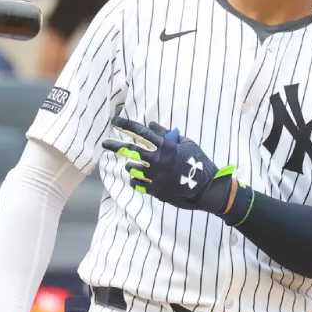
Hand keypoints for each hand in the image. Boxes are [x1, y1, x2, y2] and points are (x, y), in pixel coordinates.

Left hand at [101, 117, 235, 215]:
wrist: (207, 189)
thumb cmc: (198, 163)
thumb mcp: (187, 144)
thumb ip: (167, 134)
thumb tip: (150, 124)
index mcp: (167, 147)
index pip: (142, 132)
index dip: (126, 125)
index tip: (115, 121)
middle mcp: (159, 160)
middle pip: (130, 150)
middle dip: (115, 146)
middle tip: (104, 143)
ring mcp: (156, 176)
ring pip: (132, 168)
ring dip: (131, 165)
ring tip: (135, 166)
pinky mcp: (155, 191)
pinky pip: (136, 183)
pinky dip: (135, 179)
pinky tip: (137, 177)